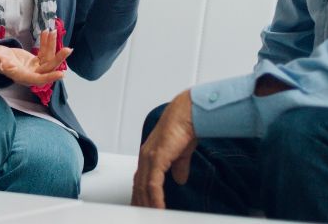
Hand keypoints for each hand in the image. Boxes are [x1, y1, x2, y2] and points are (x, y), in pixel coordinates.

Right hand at [0, 29, 72, 85]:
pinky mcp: (37, 62)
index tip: (61, 74)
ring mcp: (35, 68)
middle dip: (58, 58)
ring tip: (53, 31)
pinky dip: (46, 43)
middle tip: (68, 49)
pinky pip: (45, 52)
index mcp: (23, 77)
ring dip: (52, 45)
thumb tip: (4, 65)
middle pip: (48, 68)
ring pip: (48, 58)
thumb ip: (1, 63)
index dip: (50, 77)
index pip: (38, 79)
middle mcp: (32, 74)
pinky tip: (47, 33)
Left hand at [132, 90, 196, 208]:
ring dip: (146, 204)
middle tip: (142, 217)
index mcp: (149, 155)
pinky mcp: (157, 157)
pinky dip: (155, 198)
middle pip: (138, 186)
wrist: (188, 113)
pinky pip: (152, 183)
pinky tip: (158, 208)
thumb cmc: (184, 128)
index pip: (140, 181)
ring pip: (143, 187)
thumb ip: (178, 166)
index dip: (140, 196)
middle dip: (140, 204)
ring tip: (151, 217)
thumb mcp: (181, 153)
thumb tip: (179, 179)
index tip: (142, 208)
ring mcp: (149, 157)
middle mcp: (146, 156)